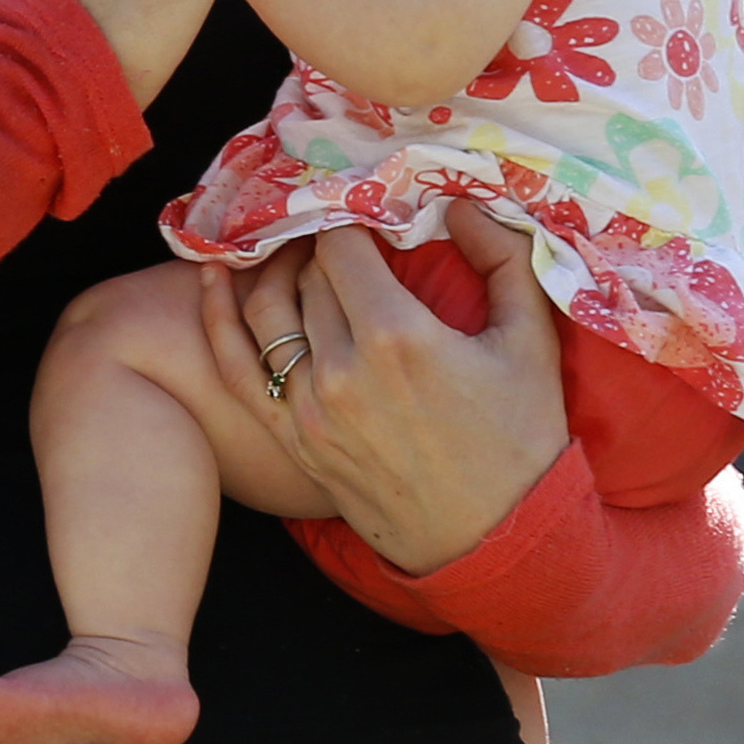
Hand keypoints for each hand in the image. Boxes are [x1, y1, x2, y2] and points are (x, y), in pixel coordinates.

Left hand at [196, 213, 567, 575]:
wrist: (497, 541)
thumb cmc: (521, 439)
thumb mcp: (530, 340)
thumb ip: (502, 257)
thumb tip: (460, 202)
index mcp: (396, 336)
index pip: (341, 244)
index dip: (351, 218)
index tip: (366, 212)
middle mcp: (341, 369)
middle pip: (307, 274)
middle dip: (323, 246)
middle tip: (342, 232)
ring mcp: (309, 408)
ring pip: (266, 310)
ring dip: (275, 271)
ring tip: (296, 252)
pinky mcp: (294, 440)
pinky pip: (236, 368)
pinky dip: (218, 318)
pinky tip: (213, 279)